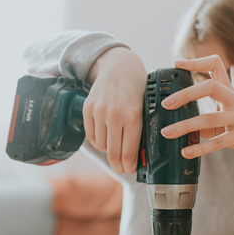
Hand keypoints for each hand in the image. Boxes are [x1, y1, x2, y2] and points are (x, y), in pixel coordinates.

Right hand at [84, 47, 146, 173]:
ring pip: (102, 146)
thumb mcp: (146, 106)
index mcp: (133, 116)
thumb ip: (142, 129)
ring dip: (109, 151)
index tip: (130, 170)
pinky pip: (91, 136)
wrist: (118, 65)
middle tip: (122, 169)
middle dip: (119, 165)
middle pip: (113, 153)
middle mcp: (114, 115)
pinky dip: (99, 142)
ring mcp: (98, 112)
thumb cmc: (137, 87)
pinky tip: (106, 139)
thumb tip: (140, 156)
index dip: (129, 166)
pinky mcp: (87, 109)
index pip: (129, 152)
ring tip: (116, 148)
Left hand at [163, 55, 233, 208]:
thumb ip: (204, 118)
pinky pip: (218, 142)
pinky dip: (200, 147)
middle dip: (186, 94)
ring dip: (185, 126)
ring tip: (167, 133)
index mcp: (230, 91)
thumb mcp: (224, 118)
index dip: (196, 62)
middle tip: (166, 104)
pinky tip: (186, 152)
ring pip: (210, 118)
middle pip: (211, 86)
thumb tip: (176, 123)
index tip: (176, 64)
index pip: (215, 64)